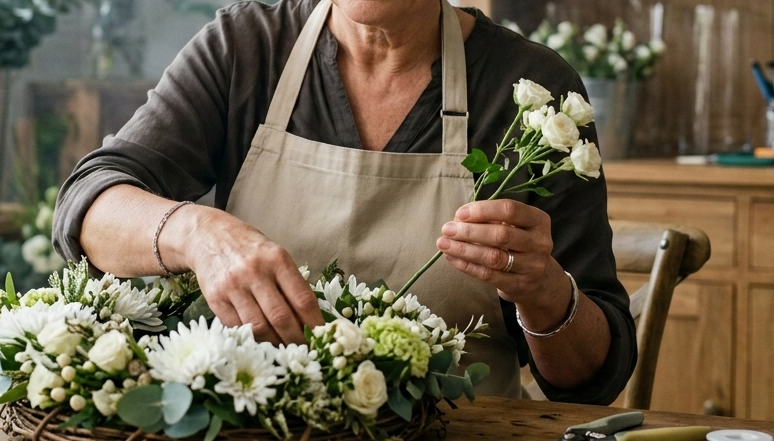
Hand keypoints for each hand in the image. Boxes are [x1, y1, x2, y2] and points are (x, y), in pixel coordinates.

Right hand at [184, 209, 323, 344]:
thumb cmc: (250, 249)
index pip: (302, 299)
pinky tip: (261, 341)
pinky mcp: (215, 298)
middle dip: (296, 339)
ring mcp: (233, 286)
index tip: (321, 336)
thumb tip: (309, 320)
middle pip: (281, 317)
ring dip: (274, 343)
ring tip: (284, 348)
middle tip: (305, 350)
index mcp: (277, 260)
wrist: (209, 236)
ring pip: (258, 327)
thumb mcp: (276, 256)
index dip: (314, 323)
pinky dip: (252, 338)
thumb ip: (291, 283)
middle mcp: (255, 272)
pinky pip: (237, 327)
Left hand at [435, 199, 568, 307]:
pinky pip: (488, 275)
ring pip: (493, 257)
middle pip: (501, 235)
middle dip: (470, 231)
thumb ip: (492, 219)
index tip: (460, 213)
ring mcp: (532, 266)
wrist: (540, 280)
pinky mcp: (519, 285)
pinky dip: (466, 265)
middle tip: (447, 229)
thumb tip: (459, 219)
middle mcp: (539, 243)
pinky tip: (451, 258)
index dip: (482, 210)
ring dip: (464, 249)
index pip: (510, 210)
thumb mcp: (515, 226)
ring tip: (443, 243)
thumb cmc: (519, 244)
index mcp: (538, 220)